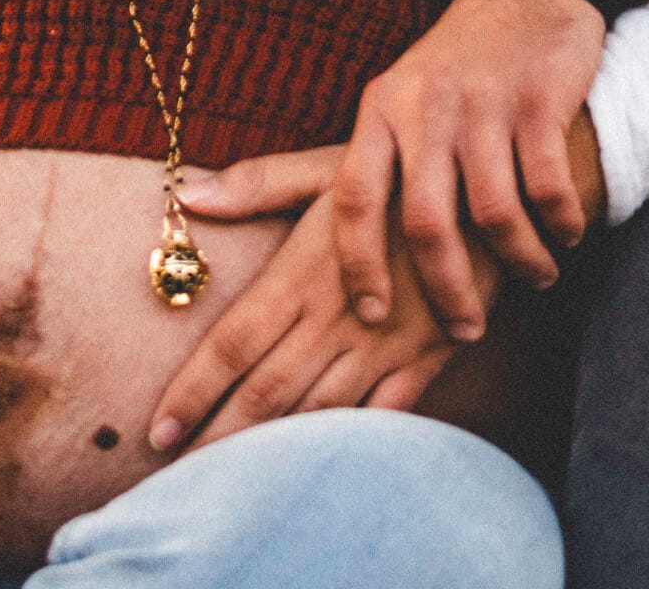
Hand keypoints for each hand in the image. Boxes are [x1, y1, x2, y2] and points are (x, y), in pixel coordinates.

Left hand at [147, 182, 493, 452]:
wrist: (491, 188)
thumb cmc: (401, 170)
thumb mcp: (331, 166)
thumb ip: (260, 184)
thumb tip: (189, 193)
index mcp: (304, 269)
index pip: (234, 341)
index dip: (193, 389)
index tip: (157, 428)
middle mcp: (337, 315)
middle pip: (266, 390)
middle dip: (218, 437)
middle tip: (178, 477)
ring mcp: (383, 343)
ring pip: (316, 411)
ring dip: (272, 450)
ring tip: (233, 482)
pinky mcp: (426, 358)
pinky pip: (380, 416)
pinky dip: (347, 444)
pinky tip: (318, 467)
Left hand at [331, 0, 607, 340]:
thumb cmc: (449, 73)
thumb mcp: (386, 105)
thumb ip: (329, 167)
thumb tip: (220, 211)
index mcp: (381, 110)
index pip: (353, 199)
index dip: (359, 265)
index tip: (372, 316)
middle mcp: (427, 106)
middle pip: (426, 223)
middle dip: (447, 290)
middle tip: (466, 329)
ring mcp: (485, 103)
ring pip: (494, 214)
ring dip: (520, 261)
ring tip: (537, 278)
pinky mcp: (539, 101)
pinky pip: (547, 187)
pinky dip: (559, 223)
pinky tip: (565, 235)